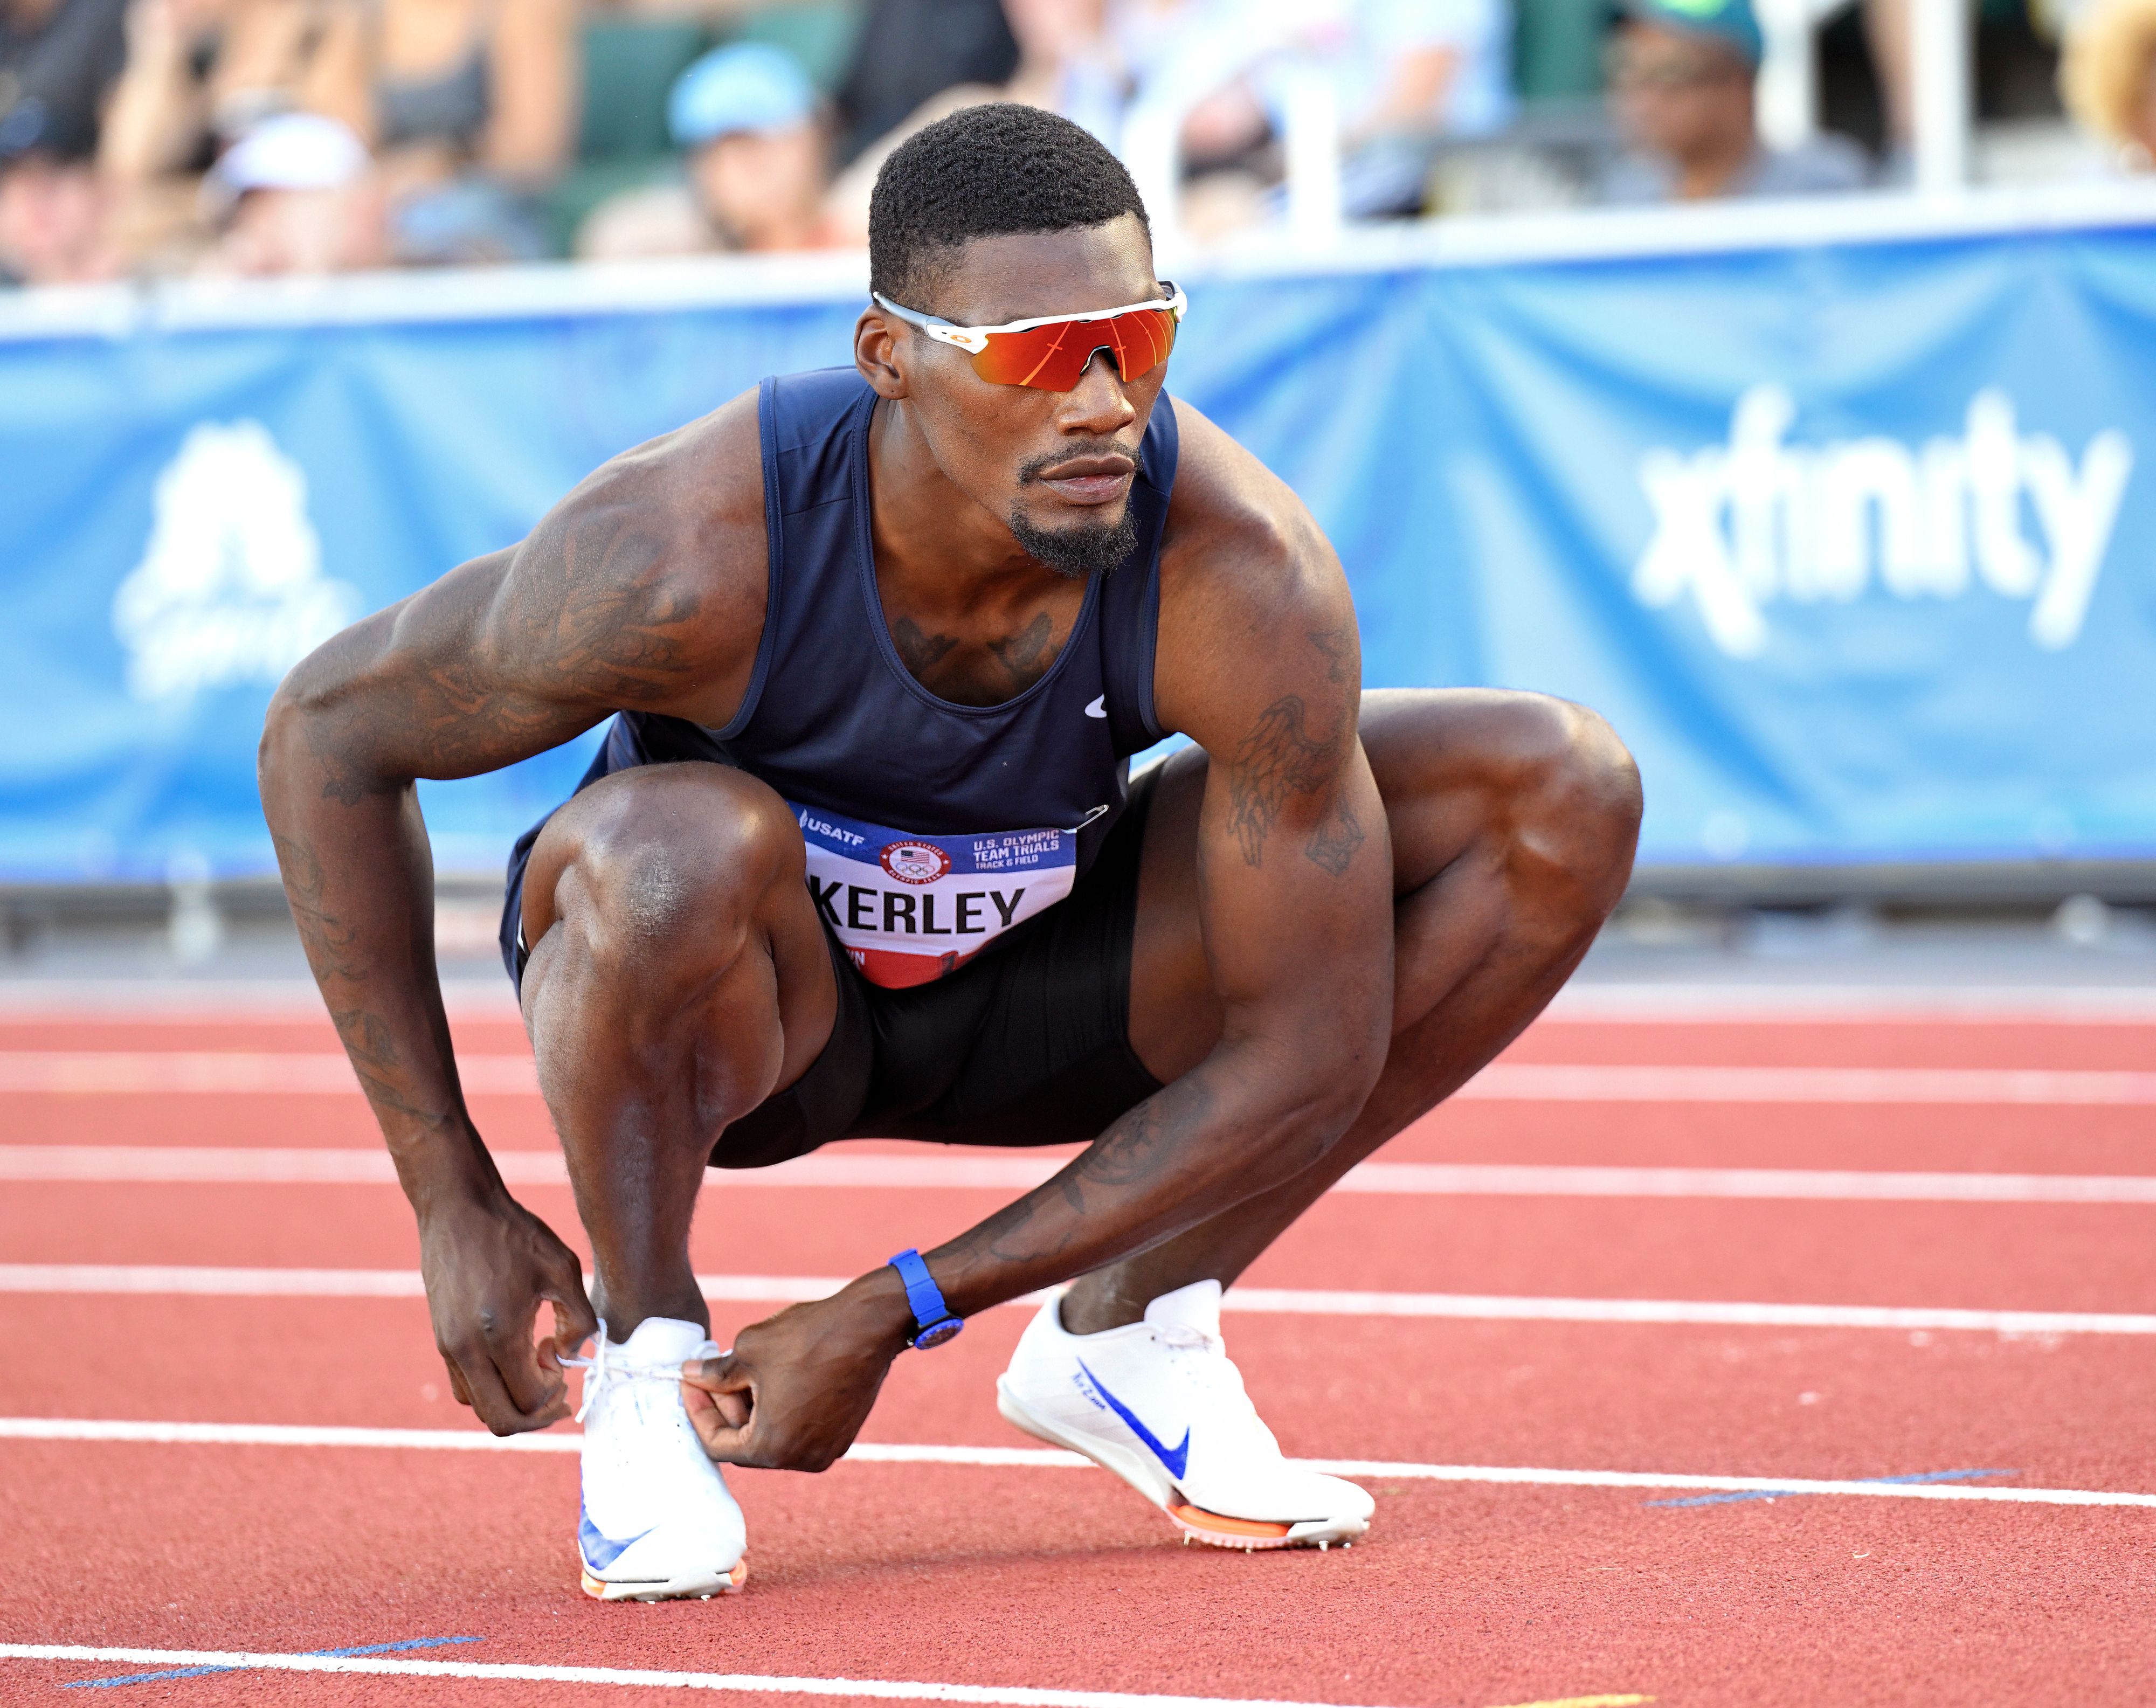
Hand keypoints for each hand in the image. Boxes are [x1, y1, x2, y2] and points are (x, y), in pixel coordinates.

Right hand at [416, 1185, 598, 1434]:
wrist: (458, 1208)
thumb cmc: (514, 1234)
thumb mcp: (563, 1269)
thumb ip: (578, 1321)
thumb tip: (566, 1359)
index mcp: (499, 1335)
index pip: (527, 1400)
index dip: (554, 1400)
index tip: (567, 1376)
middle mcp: (466, 1349)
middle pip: (498, 1419)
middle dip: (533, 1417)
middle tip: (558, 1394)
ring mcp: (447, 1347)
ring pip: (477, 1406)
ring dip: (510, 1402)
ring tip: (536, 1373)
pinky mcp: (440, 1339)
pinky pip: (462, 1385)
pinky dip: (489, 1387)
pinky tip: (512, 1358)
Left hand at [680, 1274, 914, 1470]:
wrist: (868, 1325)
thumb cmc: (808, 1337)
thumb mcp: (747, 1351)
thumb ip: (714, 1373)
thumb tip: (691, 1376)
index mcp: (771, 1448)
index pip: (717, 1444)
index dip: (698, 1411)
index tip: (691, 1384)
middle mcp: (799, 1459)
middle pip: (747, 1443)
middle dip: (726, 1408)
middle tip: (715, 1374)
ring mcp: (826, 1449)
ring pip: (775, 1436)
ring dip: (754, 1409)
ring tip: (746, 1371)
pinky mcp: (843, 1434)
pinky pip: (800, 1429)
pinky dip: (782, 1410)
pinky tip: (777, 1377)